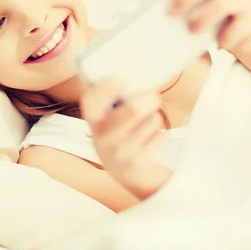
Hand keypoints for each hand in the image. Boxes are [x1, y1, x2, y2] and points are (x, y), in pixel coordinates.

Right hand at [80, 79, 171, 199]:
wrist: (125, 172)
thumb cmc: (120, 134)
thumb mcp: (109, 119)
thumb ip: (114, 101)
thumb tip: (137, 77)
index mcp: (93, 121)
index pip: (90, 102)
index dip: (105, 89)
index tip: (122, 80)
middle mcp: (102, 137)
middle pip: (134, 110)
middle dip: (149, 100)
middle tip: (154, 98)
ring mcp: (118, 152)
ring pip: (151, 122)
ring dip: (154, 119)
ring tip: (147, 125)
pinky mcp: (136, 163)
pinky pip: (160, 137)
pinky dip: (160, 135)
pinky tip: (151, 140)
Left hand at [149, 0, 250, 51]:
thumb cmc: (216, 22)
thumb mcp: (199, 10)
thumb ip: (182, 6)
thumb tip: (158, 16)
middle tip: (171, 14)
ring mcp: (243, 0)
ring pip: (224, 2)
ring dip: (205, 17)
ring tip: (192, 31)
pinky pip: (240, 25)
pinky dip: (227, 36)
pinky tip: (220, 44)